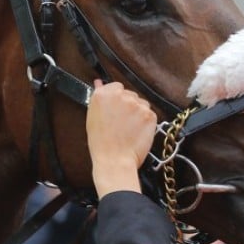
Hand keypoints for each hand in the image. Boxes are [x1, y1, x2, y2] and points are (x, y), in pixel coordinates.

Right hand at [87, 80, 157, 194]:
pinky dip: (146, 122)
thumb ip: (99, 99)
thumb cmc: (101, 143)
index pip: (116, 86)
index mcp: (103, 95)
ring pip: (142, 103)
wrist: (114, 160)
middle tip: (122, 122)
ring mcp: (136, 104)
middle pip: (130, 94)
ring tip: (130, 128)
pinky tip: (137, 132)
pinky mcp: (149, 114)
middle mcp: (120, 95)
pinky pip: (150, 113)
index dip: (117, 99)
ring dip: (138, 112)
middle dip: (128, 105)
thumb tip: (99, 83)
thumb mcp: (93, 117)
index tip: (117, 109)